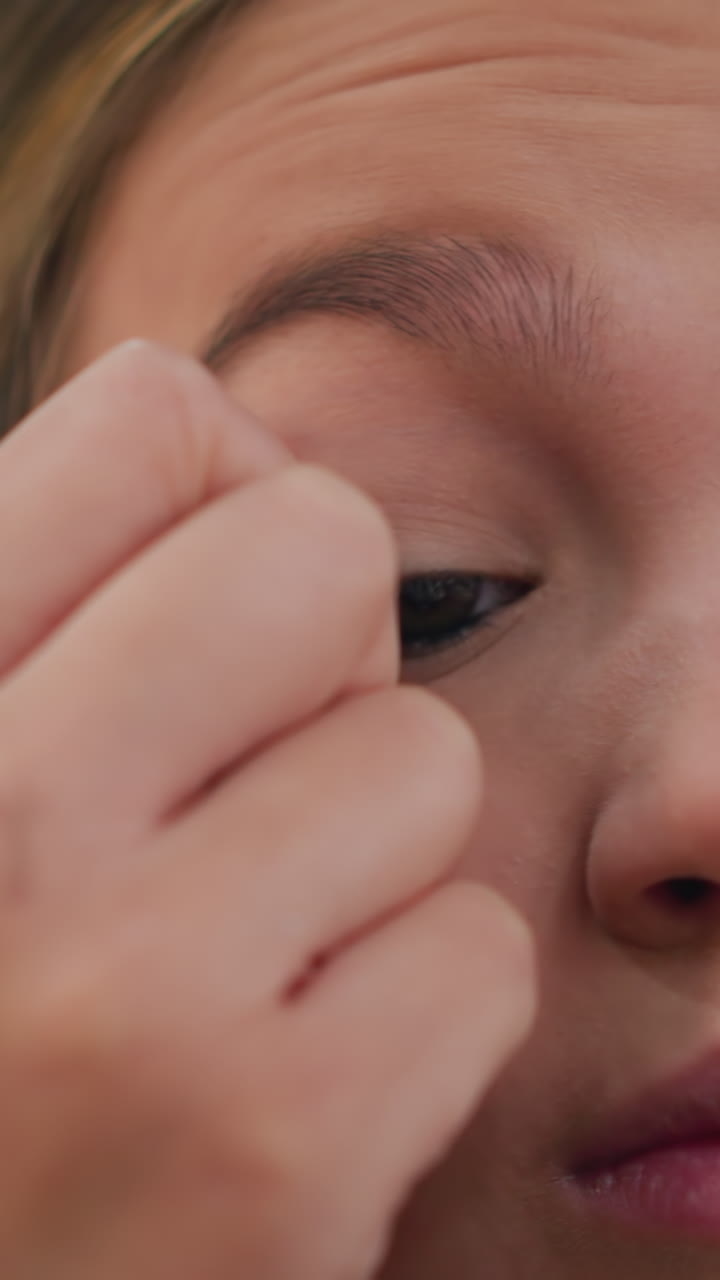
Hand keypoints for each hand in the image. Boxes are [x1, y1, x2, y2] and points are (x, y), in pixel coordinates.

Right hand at [0, 341, 534, 1279]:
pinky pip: (477, 949)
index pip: (154, 418)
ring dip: (361, 857)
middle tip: (235, 790)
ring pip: (424, 756)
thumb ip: (62, 604)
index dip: (220, 500)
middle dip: (318, 658)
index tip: (199, 620)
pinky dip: (413, 1011)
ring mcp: (137, 990)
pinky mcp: (280, 1154)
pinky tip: (288, 1082)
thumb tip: (245, 454)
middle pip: (327, 545)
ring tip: (239, 962)